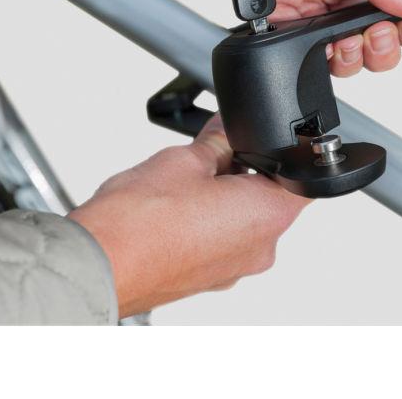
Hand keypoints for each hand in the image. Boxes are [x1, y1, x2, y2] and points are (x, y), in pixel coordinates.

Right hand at [68, 116, 309, 317]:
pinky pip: (224, 240)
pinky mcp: (211, 277)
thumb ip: (220, 138)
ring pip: (244, 219)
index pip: (302, 177)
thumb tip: (231, 124)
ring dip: (225, 197)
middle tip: (213, 154)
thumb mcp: (187, 158)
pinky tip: (178, 208)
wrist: (99, 265)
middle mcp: (261, 248)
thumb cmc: (140, 220)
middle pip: (270, 198)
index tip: (262, 140)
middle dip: (246, 171)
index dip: (284, 153)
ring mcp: (235, 268)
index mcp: (268, 215)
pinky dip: (210, 221)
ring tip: (186, 185)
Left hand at [184, 0, 401, 76]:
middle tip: (372, 36)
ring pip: (336, 50)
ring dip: (347, 59)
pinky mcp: (273, 8)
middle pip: (373, 38)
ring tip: (344, 44)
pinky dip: (302, 52)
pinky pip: (292, 44)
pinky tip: (308, 39)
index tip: (401, 29)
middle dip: (380, 50)